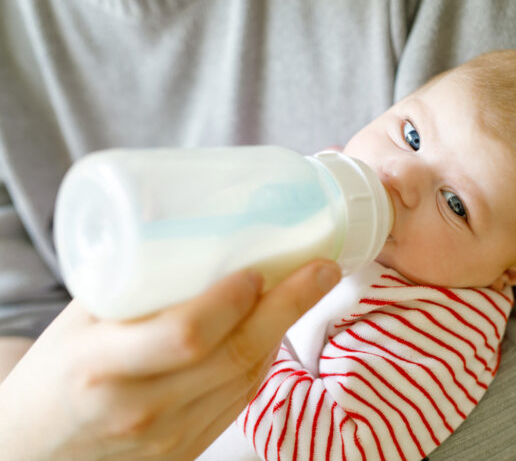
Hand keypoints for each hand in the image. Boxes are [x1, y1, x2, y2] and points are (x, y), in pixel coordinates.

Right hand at [0, 259, 339, 459]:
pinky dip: (264, 359)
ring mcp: (171, 436)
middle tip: (320, 268)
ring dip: (285, 329)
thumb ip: (131, 289)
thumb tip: (192, 237)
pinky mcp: (189, 449)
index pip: (187, 334)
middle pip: (235, 355)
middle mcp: (143, 409)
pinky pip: (240, 399)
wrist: (35, 456)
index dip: (231, 300)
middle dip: (288, 307)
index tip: (258, 268)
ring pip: (247, 377)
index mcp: (104, 368)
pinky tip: (276, 329)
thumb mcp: (77, 326)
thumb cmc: (52, 380)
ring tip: (307, 288)